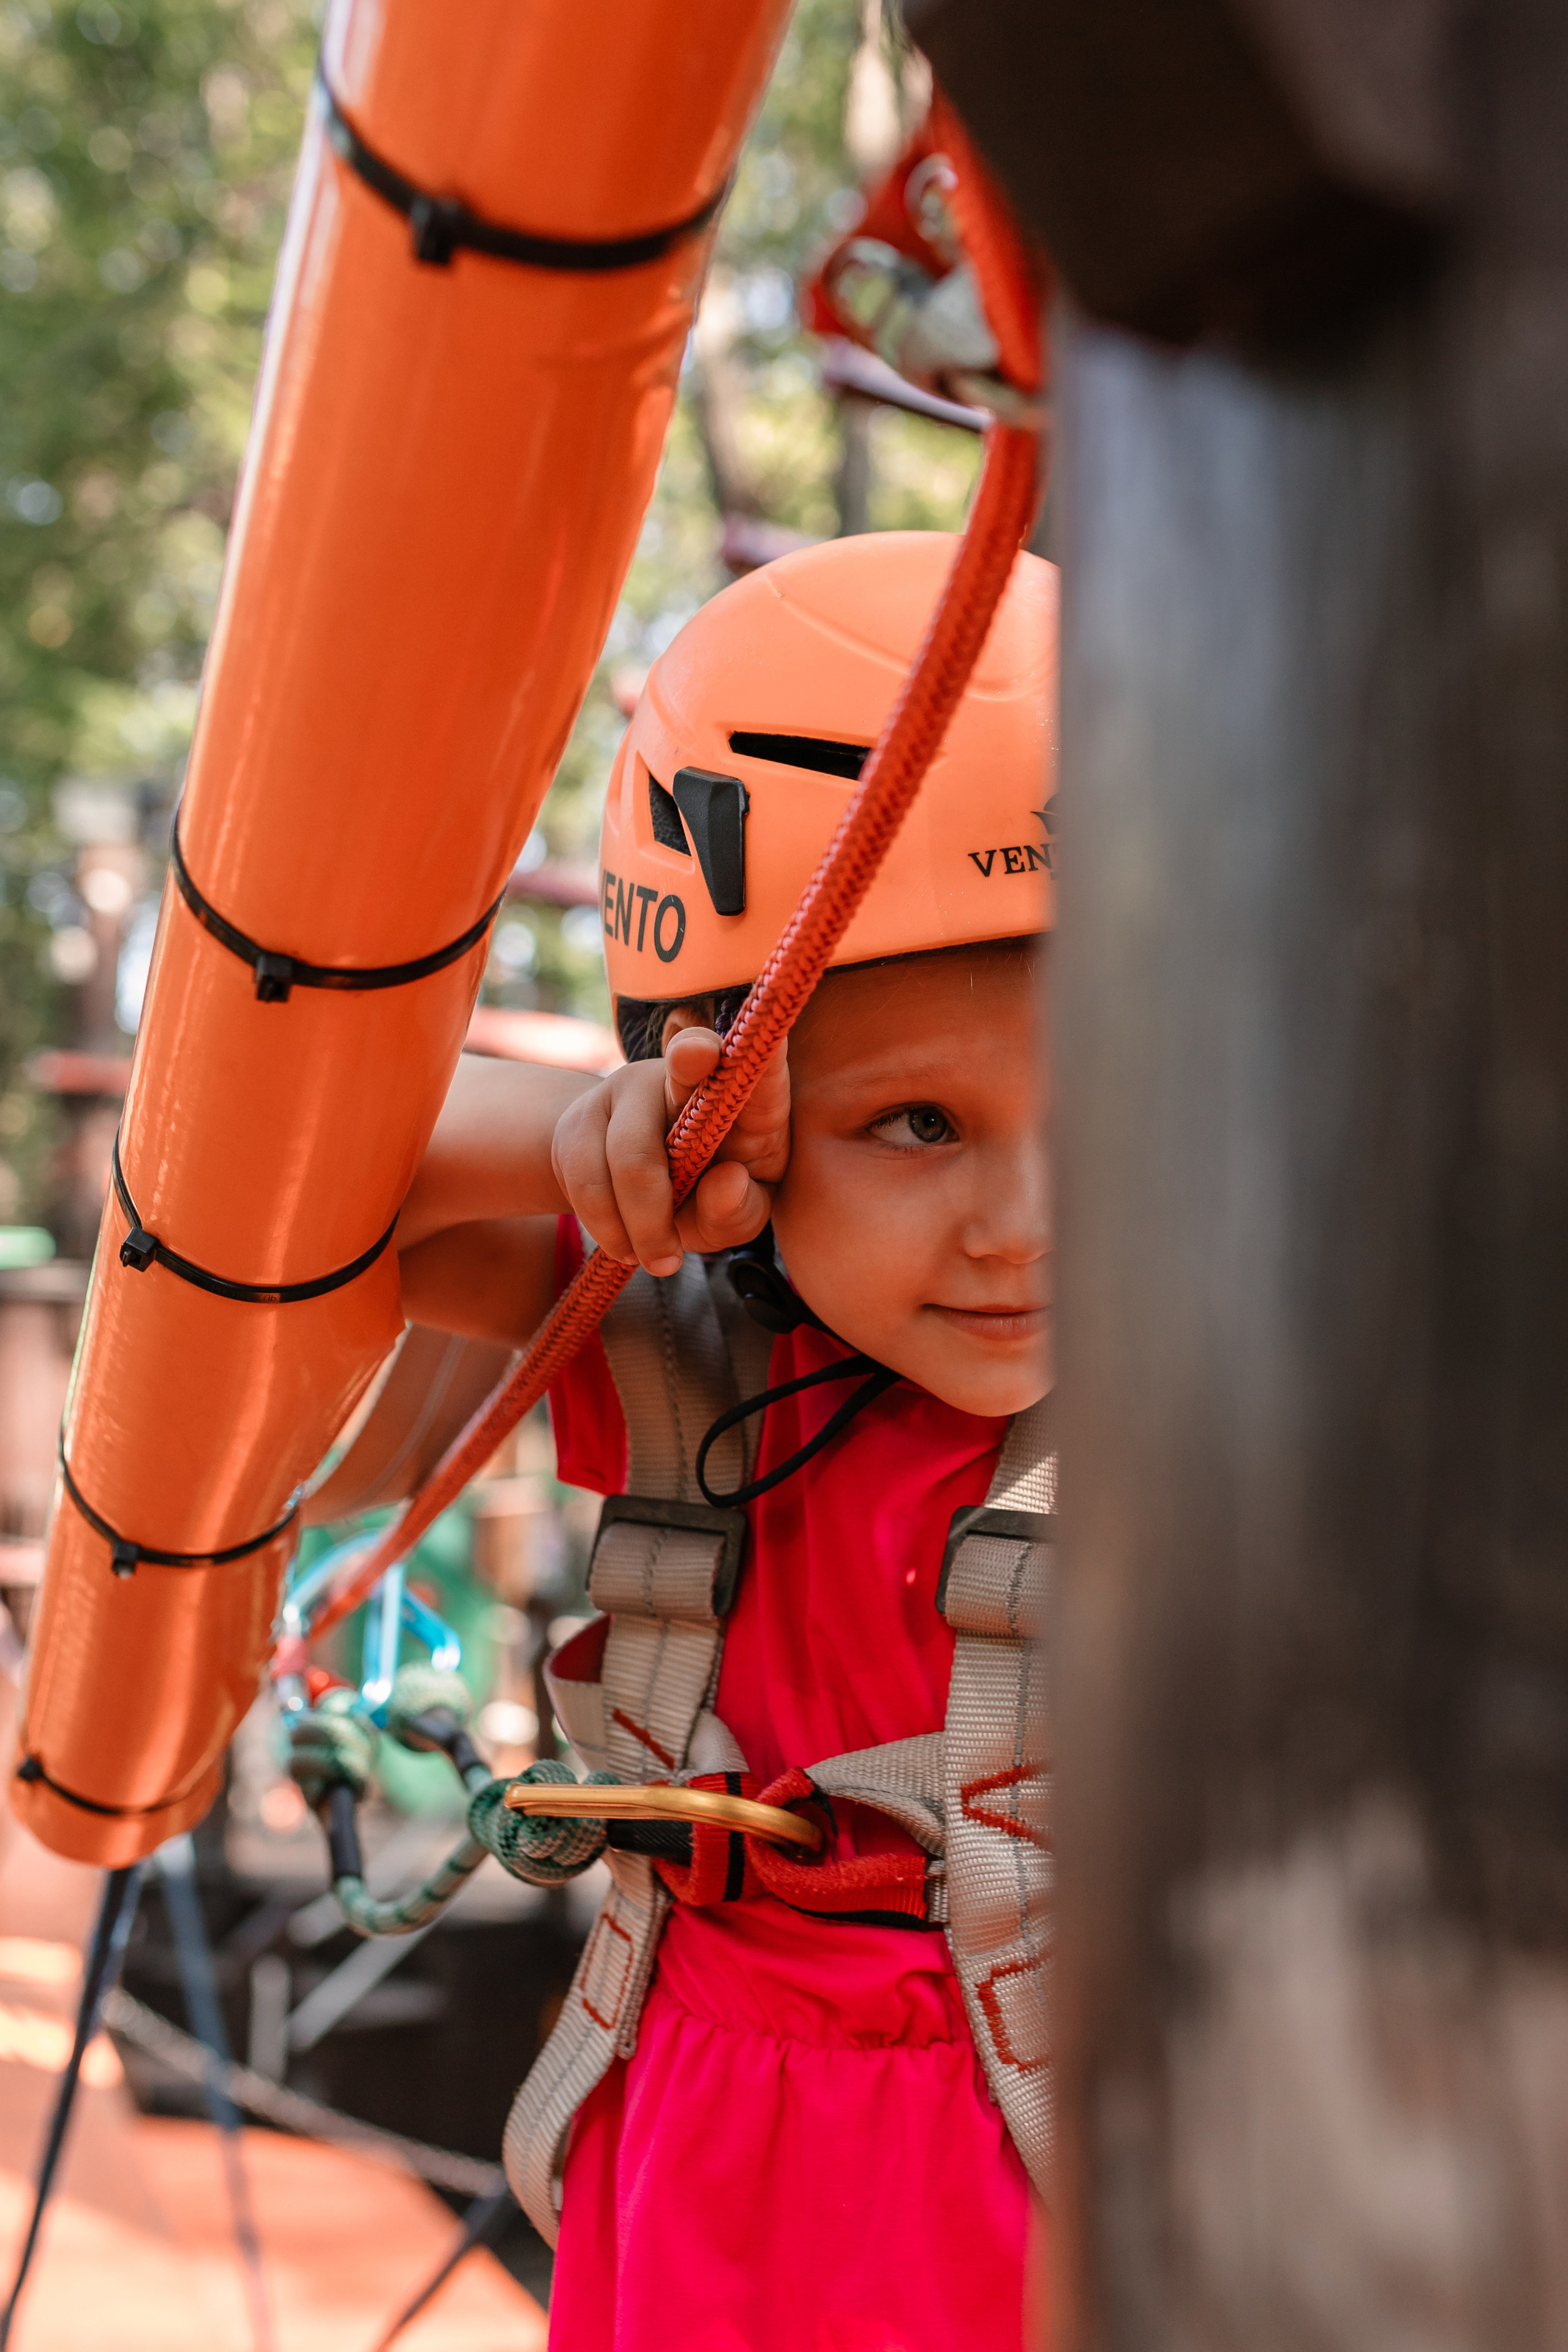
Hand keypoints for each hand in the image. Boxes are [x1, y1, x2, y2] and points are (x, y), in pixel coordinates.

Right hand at [550, 1025, 789, 1274]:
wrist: (638, 1190)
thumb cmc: (710, 1194)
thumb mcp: (739, 1211)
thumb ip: (742, 1207)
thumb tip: (728, 1181)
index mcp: (745, 1093)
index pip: (745, 1061)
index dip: (733, 1055)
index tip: (706, 1054)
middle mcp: (686, 1073)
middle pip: (672, 1100)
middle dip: (673, 1155)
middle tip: (669, 1262)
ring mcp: (628, 1087)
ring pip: (628, 1159)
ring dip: (638, 1227)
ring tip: (655, 1257)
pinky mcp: (581, 1117)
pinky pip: (587, 1181)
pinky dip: (607, 1228)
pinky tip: (625, 1243)